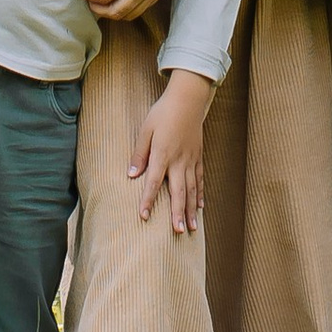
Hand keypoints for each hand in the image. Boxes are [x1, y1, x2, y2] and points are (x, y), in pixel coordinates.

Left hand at [129, 69, 213, 232]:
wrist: (188, 99)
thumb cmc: (163, 113)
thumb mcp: (145, 130)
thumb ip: (139, 154)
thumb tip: (131, 175)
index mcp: (163, 154)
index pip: (153, 182)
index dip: (148, 200)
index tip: (143, 216)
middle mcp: (179, 161)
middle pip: (178, 192)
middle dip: (177, 213)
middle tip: (179, 232)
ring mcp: (191, 160)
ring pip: (192, 189)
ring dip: (190, 210)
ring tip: (191, 227)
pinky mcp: (198, 156)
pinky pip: (200, 179)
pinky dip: (200, 194)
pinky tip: (199, 207)